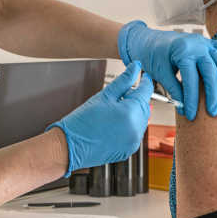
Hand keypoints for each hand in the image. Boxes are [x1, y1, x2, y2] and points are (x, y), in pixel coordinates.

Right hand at [46, 62, 152, 176]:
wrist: (70, 146)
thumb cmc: (82, 122)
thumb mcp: (104, 96)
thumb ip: (123, 80)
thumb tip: (135, 68)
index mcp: (130, 113)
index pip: (146, 91)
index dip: (146, 81)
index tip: (144, 76)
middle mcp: (135, 128)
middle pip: (144, 106)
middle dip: (138, 97)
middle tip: (124, 91)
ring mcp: (133, 141)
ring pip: (141, 119)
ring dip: (134, 111)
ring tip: (116, 108)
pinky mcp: (129, 149)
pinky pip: (136, 132)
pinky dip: (130, 124)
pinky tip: (116, 121)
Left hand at [118, 21, 216, 120]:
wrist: (147, 39)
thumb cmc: (151, 56)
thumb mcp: (159, 72)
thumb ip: (174, 88)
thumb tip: (184, 106)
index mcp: (182, 51)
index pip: (190, 79)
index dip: (191, 98)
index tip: (190, 114)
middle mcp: (196, 45)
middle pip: (210, 71)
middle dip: (213, 93)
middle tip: (213, 112)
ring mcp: (203, 43)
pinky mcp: (206, 43)